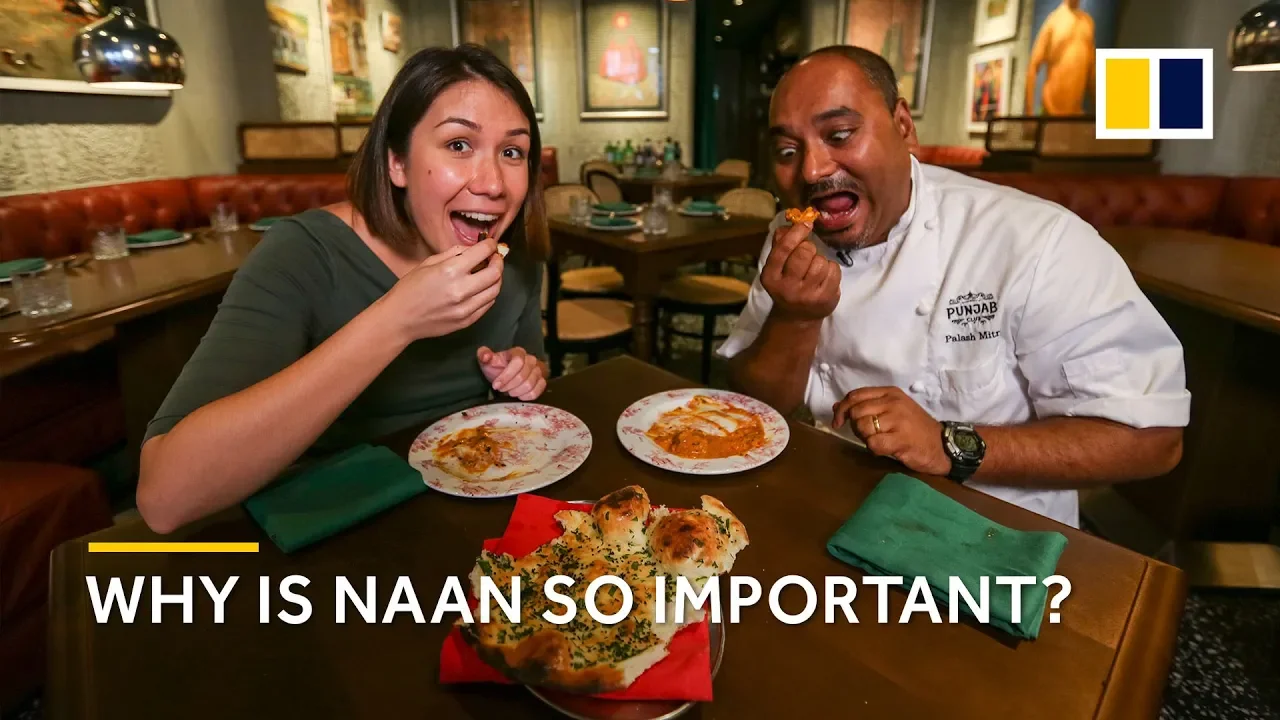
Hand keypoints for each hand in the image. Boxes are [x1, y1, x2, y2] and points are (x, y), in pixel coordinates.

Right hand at [379, 239, 503, 342]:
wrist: (400, 318)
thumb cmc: (410, 289)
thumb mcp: (428, 263)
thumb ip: (453, 254)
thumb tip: (473, 249)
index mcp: (450, 271)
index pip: (483, 253)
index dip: (491, 245)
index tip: (491, 244)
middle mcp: (461, 289)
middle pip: (495, 273)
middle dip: (498, 261)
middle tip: (494, 258)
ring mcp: (465, 308)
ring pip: (495, 290)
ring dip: (496, 279)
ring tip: (490, 273)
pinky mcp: (467, 321)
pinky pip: (488, 305)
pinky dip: (489, 294)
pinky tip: (482, 288)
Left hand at [477, 346, 546, 400]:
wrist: (506, 374)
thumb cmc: (496, 367)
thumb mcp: (487, 361)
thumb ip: (483, 355)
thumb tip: (486, 357)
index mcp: (518, 352)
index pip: (518, 362)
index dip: (506, 376)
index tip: (496, 385)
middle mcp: (531, 360)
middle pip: (523, 376)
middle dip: (509, 386)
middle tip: (501, 389)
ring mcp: (539, 371)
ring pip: (530, 385)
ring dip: (516, 392)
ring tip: (509, 391)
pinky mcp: (542, 382)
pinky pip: (536, 391)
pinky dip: (525, 396)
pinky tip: (518, 395)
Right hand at [760, 217, 840, 321]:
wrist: (796, 317)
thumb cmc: (787, 284)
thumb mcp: (777, 267)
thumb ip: (781, 244)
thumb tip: (791, 221)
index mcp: (770, 277)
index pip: (783, 249)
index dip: (796, 232)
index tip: (806, 224)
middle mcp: (787, 288)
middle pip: (805, 252)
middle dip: (809, 248)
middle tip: (808, 254)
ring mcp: (807, 295)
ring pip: (821, 261)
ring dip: (821, 260)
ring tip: (815, 269)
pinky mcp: (825, 299)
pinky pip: (834, 270)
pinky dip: (832, 269)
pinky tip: (824, 277)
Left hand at [831, 387, 950, 475]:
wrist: (942, 445)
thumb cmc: (914, 427)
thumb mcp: (892, 410)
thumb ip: (866, 406)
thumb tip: (836, 407)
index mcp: (890, 393)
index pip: (855, 395)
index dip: (842, 409)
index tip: (838, 422)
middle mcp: (893, 403)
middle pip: (856, 412)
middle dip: (855, 426)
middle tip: (867, 434)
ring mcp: (898, 420)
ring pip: (862, 427)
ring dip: (866, 438)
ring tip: (880, 440)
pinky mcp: (901, 439)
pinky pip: (873, 444)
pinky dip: (875, 449)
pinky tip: (886, 448)